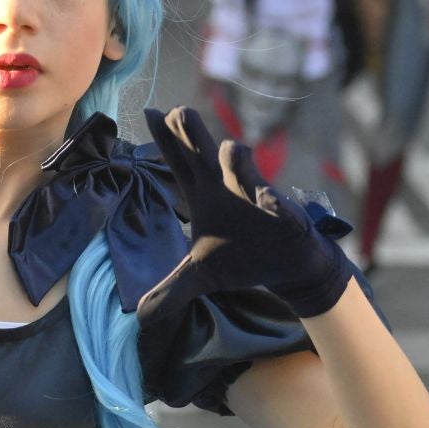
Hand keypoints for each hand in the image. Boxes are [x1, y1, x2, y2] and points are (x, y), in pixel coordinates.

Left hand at [141, 106, 350, 319]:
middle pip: (202, 152)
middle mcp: (224, 187)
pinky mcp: (281, 212)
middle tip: (178, 112)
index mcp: (202, 194)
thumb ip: (172, 290)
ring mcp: (252, 194)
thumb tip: (141, 316)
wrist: (287, 267)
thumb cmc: (243, 259)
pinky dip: (270, 198)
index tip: (149, 111)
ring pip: (240, 166)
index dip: (164, 138)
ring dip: (233, 159)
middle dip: (192, 132)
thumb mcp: (201, 277)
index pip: (178, 161)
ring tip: (229, 150)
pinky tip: (265, 199)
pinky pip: (274, 200)